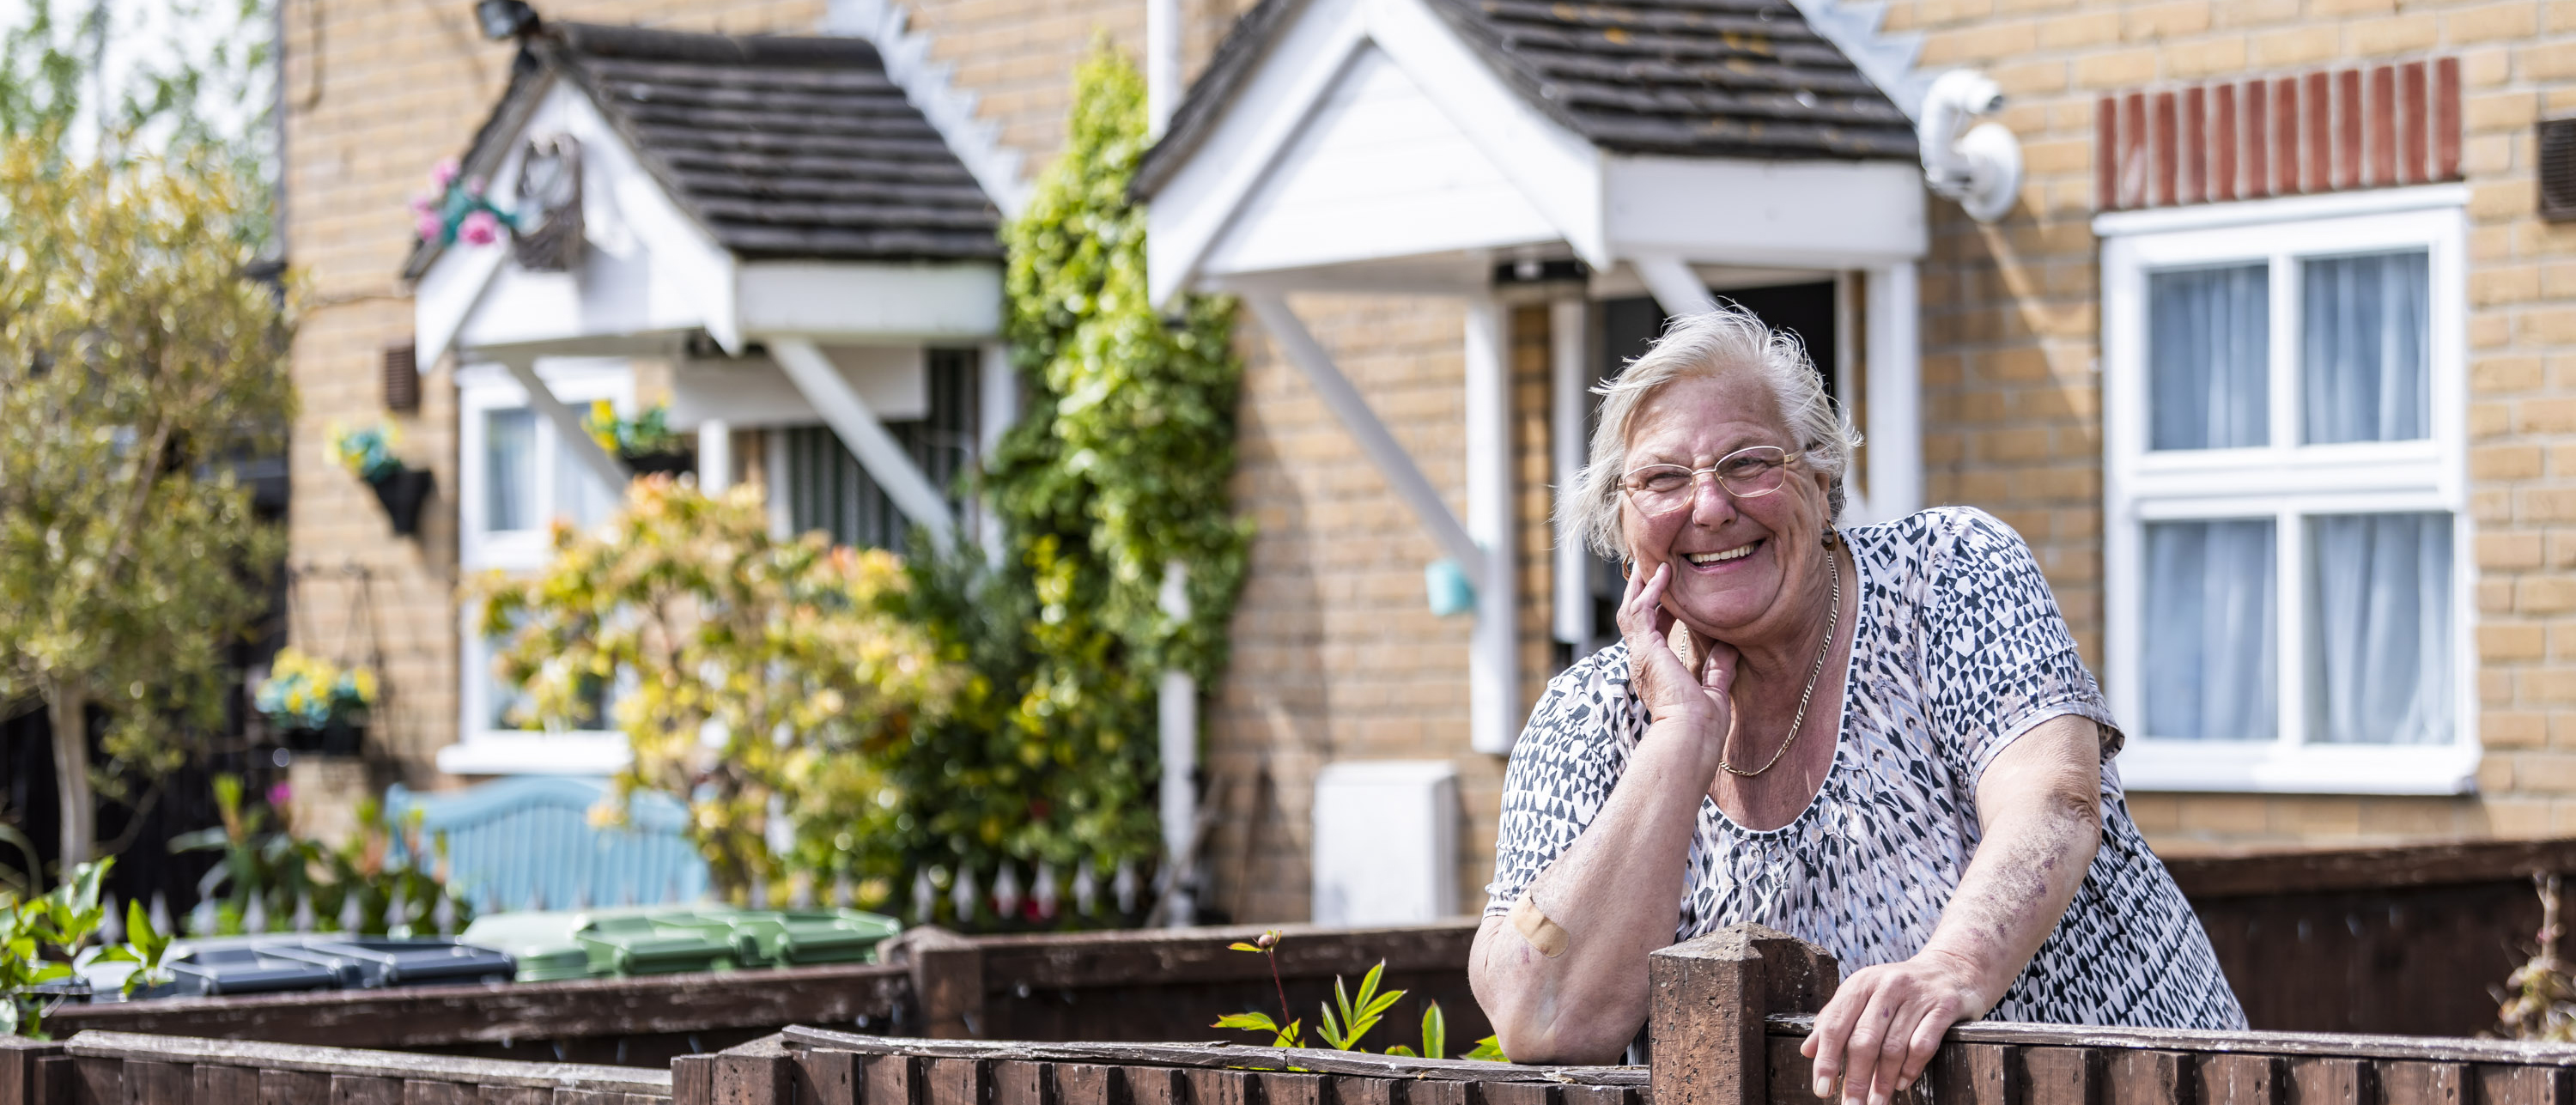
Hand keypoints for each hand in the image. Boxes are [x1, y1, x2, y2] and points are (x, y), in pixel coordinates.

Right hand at [1616, 562, 1735, 736]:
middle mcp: (1643, 662)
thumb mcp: (1714, 689)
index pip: (1652, 633)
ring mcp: (1640, 655)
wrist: (1691, 734)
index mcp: (1656, 671)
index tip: (1671, 592)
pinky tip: (1664, 573)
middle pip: (1634, 617)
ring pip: (1631, 610)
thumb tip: (1730, 646)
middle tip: (1651, 567)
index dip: (1660, 611)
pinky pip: (1641, 611)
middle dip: (1642, 592)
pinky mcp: (1644, 649)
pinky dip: (1651, 591)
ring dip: (1641, 585)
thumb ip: (1720, 667)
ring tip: (1653, 561)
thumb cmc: (1702, 724)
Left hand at [1799, 951, 1987, 1104]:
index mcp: (1862, 983)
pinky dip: (1910, 1069)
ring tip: (1876, 1101)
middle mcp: (1888, 985)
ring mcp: (1918, 995)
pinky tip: (1901, 1083)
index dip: (1827, 1061)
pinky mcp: (1945, 1006)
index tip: (1823, 1090)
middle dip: (1855, 1079)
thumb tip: (1808, 1051)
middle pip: (1864, 1040)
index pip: (1835, 1025)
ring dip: (1883, 1081)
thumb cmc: (1899, 989)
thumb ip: (1835, 1020)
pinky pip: (1923, 1045)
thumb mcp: (1863, 995)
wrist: (1952, 967)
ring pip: (1894, 1047)